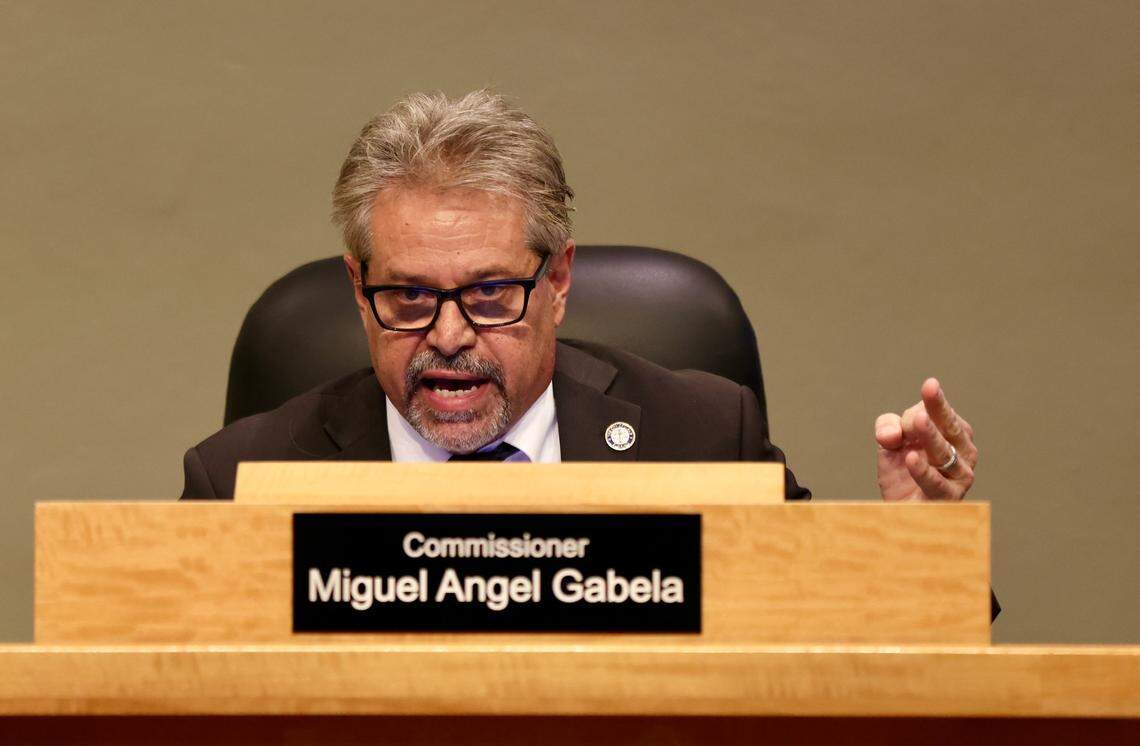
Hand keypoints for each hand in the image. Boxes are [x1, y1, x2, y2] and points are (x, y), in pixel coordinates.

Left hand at [875, 378, 977, 500]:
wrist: (900, 512)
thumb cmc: (901, 473)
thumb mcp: (889, 443)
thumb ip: (887, 428)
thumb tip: (891, 433)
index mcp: (951, 433)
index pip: (944, 414)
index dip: (935, 402)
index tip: (930, 385)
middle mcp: (961, 452)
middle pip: (951, 429)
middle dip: (938, 413)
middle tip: (926, 397)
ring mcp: (959, 476)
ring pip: (945, 453)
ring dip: (931, 436)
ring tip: (917, 421)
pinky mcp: (948, 499)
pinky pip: (937, 483)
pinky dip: (924, 470)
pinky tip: (911, 458)